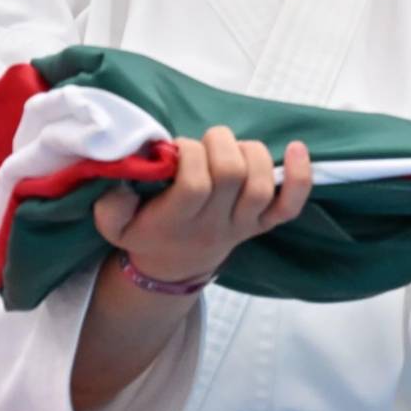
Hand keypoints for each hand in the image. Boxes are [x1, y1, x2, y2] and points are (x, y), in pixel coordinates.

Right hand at [92, 128, 311, 284]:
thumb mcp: (113, 225)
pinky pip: (290, 205)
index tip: (177, 148)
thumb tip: (122, 183)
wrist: (173, 267)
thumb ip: (110, 204)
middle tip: (205, 143)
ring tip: (231, 148)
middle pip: (233, 176)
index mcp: (176, 222)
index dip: (189, 154)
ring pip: (260, 185)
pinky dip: (300, 177)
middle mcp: (214, 225)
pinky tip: (298, 149)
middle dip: (220, 145)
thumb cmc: (145, 232)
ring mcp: (242, 225)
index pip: (195, 185)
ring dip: (250, 154)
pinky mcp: (262, 223)